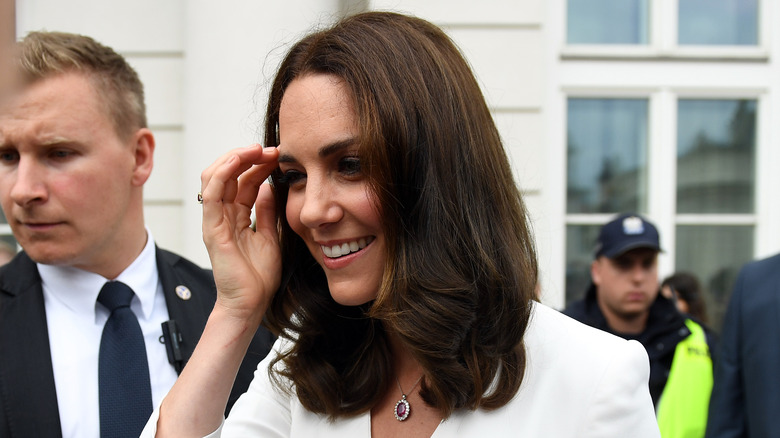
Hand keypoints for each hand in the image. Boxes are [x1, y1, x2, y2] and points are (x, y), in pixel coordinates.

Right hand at [199, 144, 280, 323]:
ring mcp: (215, 221)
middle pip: (229, 174)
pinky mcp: (212, 229)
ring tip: (256, 149)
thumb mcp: (271, 236)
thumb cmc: (259, 276)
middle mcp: (223, 215)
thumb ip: (267, 212)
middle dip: (249, 156)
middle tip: (272, 149)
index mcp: (236, 216)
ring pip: (215, 177)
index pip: (244, 180)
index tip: (280, 155)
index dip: (259, 164)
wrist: (251, 303)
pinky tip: (239, 160)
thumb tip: (270, 187)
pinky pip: (211, 194)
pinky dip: (223, 172)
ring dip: (235, 158)